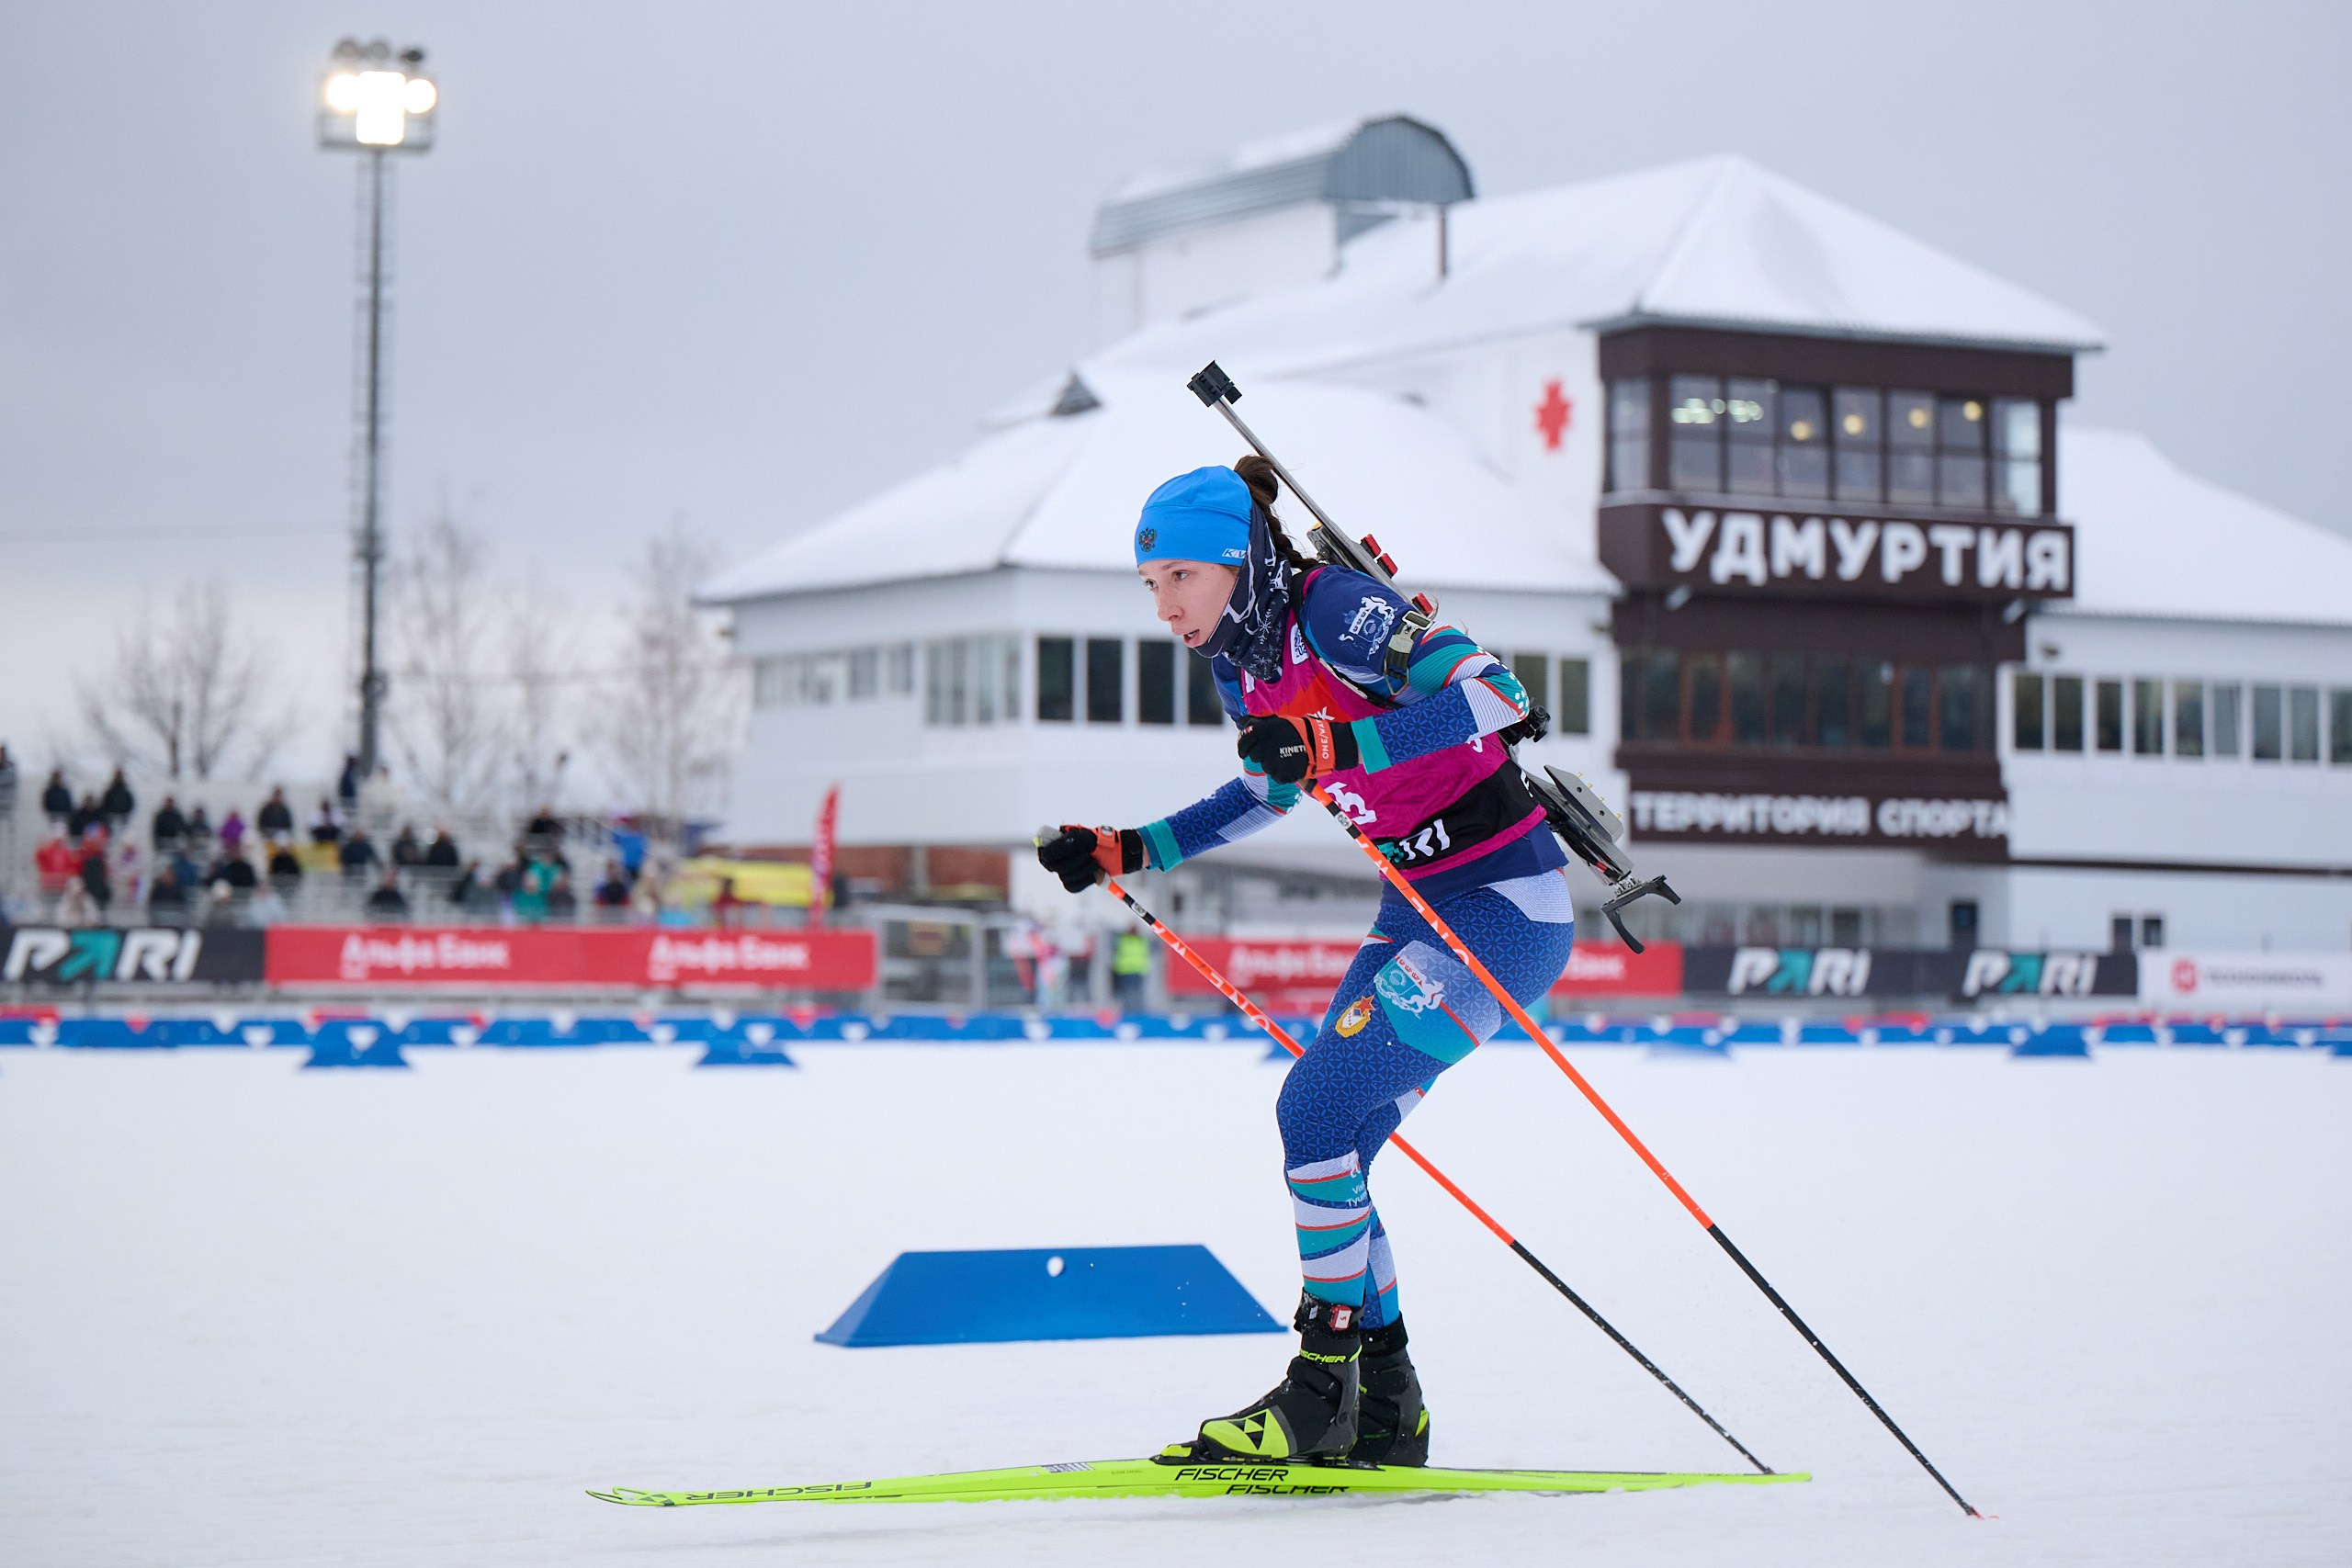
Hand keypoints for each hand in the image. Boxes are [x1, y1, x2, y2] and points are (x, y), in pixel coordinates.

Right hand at [1035, 824, 1142, 892]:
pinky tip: (1094, 875)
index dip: (1054, 853)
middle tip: (1088, 855)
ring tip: (1095, 864)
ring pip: (1065, 878)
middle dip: (1075, 861)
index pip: (1044, 853)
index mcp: (1055, 845)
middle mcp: (1056, 859)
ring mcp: (1063, 872)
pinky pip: (1072, 887)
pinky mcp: (1072, 883)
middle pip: (1055, 867)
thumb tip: (1046, 852)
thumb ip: (1065, 843)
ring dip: (1083, 870)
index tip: (1068, 849)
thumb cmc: (1098, 842)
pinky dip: (1085, 880)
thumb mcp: (1083, 838)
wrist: (1115, 853)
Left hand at [1235, 713, 1357, 784]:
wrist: (1321, 745)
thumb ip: (1262, 724)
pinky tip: (1291, 764)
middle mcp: (1265, 747)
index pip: (1244, 741)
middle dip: (1260, 754)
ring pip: (1265, 766)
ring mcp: (1272, 763)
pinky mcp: (1280, 775)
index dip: (1242, 746)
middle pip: (1254, 755)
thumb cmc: (1301, 731)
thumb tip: (1242, 722)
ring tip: (1286, 757)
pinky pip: (1276, 775)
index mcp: (1264, 732)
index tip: (1243, 751)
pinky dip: (1281, 772)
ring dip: (1272, 763)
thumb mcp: (1280, 721)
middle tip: (1273, 752)